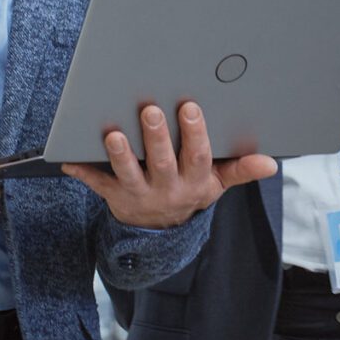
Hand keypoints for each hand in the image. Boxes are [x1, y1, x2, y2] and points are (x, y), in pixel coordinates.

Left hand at [62, 101, 276, 228]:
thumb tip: (271, 163)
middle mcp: (166, 189)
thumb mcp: (216, 184)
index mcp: (194, 182)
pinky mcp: (114, 196)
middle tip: (151, 111)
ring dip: (120, 155)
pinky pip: (97, 184)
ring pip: (128, 174)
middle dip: (156, 137)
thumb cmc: (189, 191)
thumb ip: (240, 170)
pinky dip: (82, 171)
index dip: (195, 133)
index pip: (197, 156)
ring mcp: (139, 194)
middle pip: (161, 162)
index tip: (190, 108)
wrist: (161, 231)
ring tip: (113, 134)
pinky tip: (68, 159)